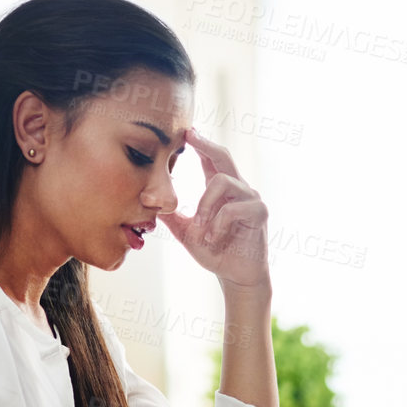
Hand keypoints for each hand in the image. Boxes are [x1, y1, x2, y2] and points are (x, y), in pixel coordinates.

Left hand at [157, 130, 270, 289]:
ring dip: (205, 205)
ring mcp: (251, 198)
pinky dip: (218, 223)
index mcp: (221, 190)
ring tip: (200, 228)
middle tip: (189, 135)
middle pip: (223, 155)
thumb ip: (172, 217)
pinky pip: (233, 208)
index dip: (200, 143)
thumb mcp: (187, 233)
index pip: (211, 159)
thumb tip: (148, 202)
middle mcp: (238, 188)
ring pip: (222, 182)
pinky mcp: (259, 212)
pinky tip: (214, 238)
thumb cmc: (215, 252)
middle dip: (205, 144)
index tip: (186, 130)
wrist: (235, 276)